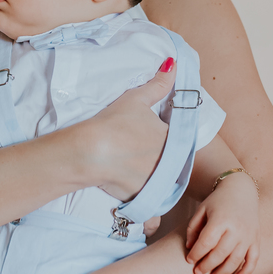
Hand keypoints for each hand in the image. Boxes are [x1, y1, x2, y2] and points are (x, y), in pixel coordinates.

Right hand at [83, 57, 175, 201]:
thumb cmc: (113, 123)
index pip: (182, 141)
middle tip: (147, 159)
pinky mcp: (143, 198)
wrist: (89, 152)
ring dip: (158, 184)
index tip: (159, 141)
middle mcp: (170, 163)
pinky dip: (147, 209)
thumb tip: (173, 64)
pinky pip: (151, 208)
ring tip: (140, 176)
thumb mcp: (136, 99)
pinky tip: (139, 205)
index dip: (172, 141)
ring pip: (165, 185)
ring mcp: (157, 183)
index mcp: (172, 139)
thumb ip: (158, 84)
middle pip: (174, 164)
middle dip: (165, 163)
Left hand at [184, 172, 258, 273]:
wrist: (241, 190)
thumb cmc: (218, 201)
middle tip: (197, 272)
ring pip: (236, 260)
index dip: (196, 254)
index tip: (189, 260)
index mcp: (220, 219)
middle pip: (220, 254)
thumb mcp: (201, 210)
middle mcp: (236, 228)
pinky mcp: (256, 239)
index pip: (206, 242)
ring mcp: (248, 235)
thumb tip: (190, 248)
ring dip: (223, 272)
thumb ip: (193, 229)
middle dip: (207, 265)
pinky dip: (246, 271)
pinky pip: (253, 259)